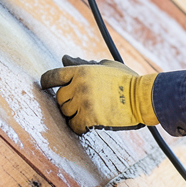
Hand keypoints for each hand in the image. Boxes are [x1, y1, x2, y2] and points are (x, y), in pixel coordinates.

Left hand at [40, 55, 157, 134]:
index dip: (45, 82)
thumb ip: (82, 64)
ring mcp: (83, 102)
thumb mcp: (104, 66)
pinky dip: (78, 127)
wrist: (142, 96)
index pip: (53, 76)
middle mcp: (79, 85)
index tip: (44, 86)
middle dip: (67, 101)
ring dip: (73, 114)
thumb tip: (64, 59)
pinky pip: (74, 126)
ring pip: (66, 112)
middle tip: (79, 104)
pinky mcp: (89, 118)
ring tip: (87, 113)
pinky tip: (86, 125)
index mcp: (81, 71)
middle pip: (59, 98)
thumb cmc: (126, 79)